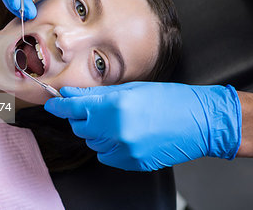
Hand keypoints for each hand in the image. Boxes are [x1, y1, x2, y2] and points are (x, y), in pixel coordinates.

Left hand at [44, 82, 241, 170]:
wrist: (200, 122)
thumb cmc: (170, 99)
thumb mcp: (132, 89)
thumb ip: (97, 94)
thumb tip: (72, 93)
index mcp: (116, 107)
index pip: (75, 108)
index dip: (59, 106)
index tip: (52, 104)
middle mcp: (117, 131)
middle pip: (81, 127)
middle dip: (83, 117)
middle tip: (97, 107)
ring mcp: (124, 150)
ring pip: (93, 142)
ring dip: (98, 131)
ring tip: (121, 120)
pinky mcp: (132, 163)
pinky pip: (107, 155)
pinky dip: (110, 145)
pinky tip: (127, 134)